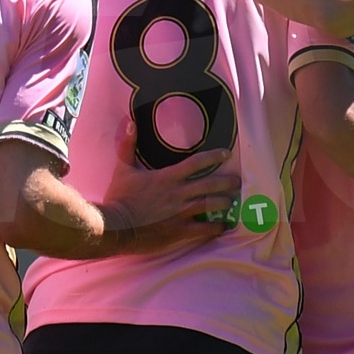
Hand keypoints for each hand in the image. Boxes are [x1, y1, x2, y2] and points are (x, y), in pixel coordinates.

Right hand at [101, 146, 241, 255]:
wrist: (116, 226)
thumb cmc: (119, 198)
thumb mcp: (123, 169)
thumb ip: (128, 145)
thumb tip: (129, 122)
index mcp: (168, 177)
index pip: (197, 163)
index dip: (213, 156)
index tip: (226, 154)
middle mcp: (179, 194)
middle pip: (211, 184)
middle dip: (227, 182)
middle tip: (237, 181)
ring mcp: (182, 213)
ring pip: (211, 205)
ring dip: (224, 203)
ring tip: (232, 202)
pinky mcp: (180, 231)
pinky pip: (204, 229)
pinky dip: (215, 228)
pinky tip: (222, 227)